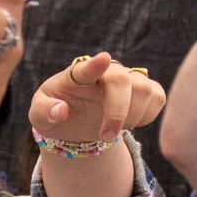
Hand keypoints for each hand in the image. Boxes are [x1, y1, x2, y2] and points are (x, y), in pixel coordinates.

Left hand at [30, 52, 163, 146]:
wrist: (74, 122)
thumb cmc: (55, 112)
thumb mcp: (39, 115)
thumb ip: (44, 111)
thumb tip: (60, 111)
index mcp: (76, 75)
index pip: (85, 67)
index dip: (95, 65)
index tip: (103, 59)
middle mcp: (105, 72)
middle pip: (121, 80)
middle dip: (117, 112)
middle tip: (105, 137)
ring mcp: (127, 79)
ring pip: (144, 89)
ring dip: (132, 117)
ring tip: (112, 130)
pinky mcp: (145, 89)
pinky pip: (157, 98)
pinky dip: (147, 116)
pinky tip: (129, 124)